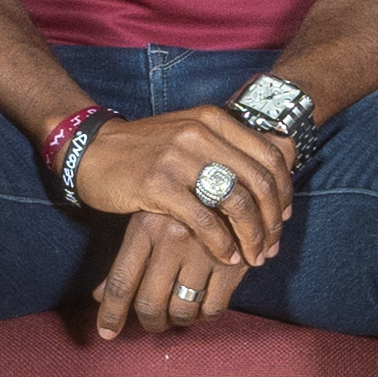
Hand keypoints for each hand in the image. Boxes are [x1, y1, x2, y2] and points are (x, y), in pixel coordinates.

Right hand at [81, 108, 292, 271]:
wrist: (92, 150)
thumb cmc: (145, 148)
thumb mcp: (189, 133)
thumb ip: (226, 147)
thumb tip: (273, 174)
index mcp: (214, 119)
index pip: (269, 156)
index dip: (284, 192)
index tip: (283, 218)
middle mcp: (201, 133)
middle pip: (259, 181)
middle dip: (272, 220)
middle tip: (271, 246)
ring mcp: (179, 158)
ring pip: (236, 201)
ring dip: (252, 235)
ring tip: (253, 257)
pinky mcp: (158, 184)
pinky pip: (204, 220)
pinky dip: (222, 243)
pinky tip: (227, 257)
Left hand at [94, 207, 260, 339]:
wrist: (235, 179)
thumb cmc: (182, 202)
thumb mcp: (149, 218)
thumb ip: (125, 259)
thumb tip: (99, 296)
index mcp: (145, 226)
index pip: (120, 282)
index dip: (111, 314)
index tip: (107, 333)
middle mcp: (172, 239)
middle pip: (149, 303)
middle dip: (149, 321)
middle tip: (152, 321)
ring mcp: (204, 252)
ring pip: (182, 310)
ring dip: (177, 320)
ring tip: (178, 313)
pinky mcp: (233, 263)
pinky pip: (213, 308)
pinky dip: (205, 315)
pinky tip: (202, 305)